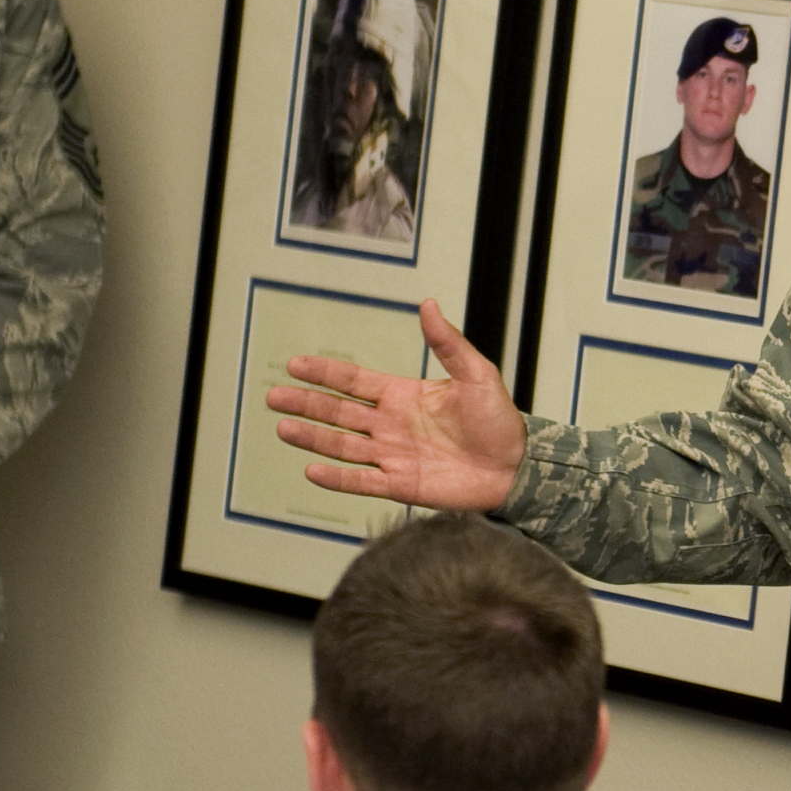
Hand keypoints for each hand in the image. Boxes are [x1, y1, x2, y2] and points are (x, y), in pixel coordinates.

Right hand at [267, 298, 525, 511]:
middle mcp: (391, 425)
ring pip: (342, 446)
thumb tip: (429, 304)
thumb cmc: (500, 420)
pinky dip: (337, 479)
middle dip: (306, 404)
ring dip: (313, 437)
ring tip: (282, 428)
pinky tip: (312, 471)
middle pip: (339, 412)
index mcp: (404, 395)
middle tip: (273, 397)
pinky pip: (362, 482)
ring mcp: (393, 456)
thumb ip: (448, 343)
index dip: (325, 373)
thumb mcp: (476, 374)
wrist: (517, 466)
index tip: (295, 364)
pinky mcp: (401, 485)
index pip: (354, 382)